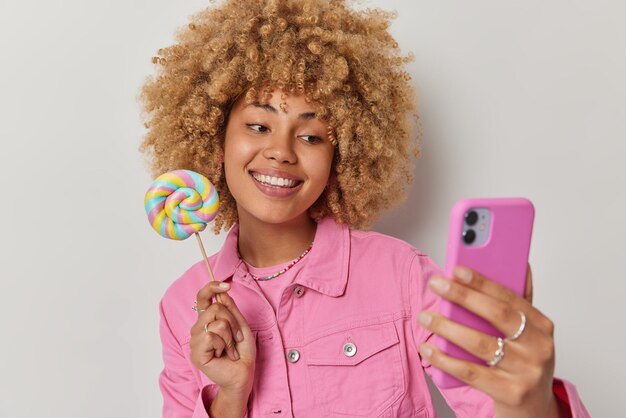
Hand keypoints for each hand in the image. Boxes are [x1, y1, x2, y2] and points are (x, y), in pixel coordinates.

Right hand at [189, 281, 255, 395]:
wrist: (244, 373)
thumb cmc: (242, 351)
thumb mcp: (241, 325)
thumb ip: (231, 309)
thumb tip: (222, 294)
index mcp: (207, 320)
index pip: (202, 298)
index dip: (212, 287)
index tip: (227, 285)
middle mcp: (198, 328)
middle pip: (215, 308)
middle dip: (233, 322)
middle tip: (237, 338)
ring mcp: (196, 340)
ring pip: (217, 323)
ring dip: (231, 336)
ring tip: (230, 348)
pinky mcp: (196, 353)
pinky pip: (211, 336)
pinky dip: (224, 345)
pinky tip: (223, 355)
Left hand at [419, 265, 561, 417]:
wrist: (533, 410)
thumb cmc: (522, 363)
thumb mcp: (525, 332)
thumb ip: (517, 301)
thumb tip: (518, 263)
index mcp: (542, 325)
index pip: (509, 296)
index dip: (482, 281)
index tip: (457, 268)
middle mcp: (539, 347)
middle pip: (496, 315)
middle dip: (462, 296)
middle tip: (436, 284)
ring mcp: (527, 371)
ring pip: (480, 343)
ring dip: (447, 327)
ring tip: (425, 316)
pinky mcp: (511, 392)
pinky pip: (471, 372)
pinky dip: (445, 359)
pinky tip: (428, 348)